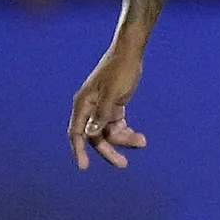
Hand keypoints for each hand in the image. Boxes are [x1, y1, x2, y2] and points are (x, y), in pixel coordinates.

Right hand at [68, 38, 147, 169]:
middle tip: (123, 164)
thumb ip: (101, 114)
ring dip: (124, 139)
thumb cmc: (120, 70)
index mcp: (83, 104)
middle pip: (95, 137)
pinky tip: (139, 138)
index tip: (84, 167)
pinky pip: (117, 126)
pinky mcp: (113, 107)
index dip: (79, 151)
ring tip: (142, 142)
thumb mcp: (113, 93)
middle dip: (108, 150)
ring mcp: (101, 108)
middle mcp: (89, 108)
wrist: (130, 52)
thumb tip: (89, 135)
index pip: (77, 133)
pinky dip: (127, 132)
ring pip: (108, 132)